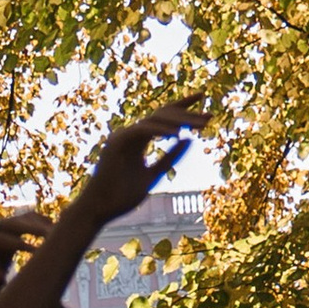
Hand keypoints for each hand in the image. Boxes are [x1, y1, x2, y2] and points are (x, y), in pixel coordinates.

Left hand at [0, 207, 51, 305]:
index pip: (1, 240)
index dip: (21, 245)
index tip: (38, 253)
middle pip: (13, 224)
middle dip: (34, 230)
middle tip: (54, 237)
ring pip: (24, 218)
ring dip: (42, 225)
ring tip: (61, 234)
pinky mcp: (10, 224)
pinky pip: (29, 218)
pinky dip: (44, 223)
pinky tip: (59, 230)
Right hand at [78, 94, 204, 233]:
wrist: (98, 210)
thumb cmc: (121, 197)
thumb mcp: (153, 175)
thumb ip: (170, 158)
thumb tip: (189, 140)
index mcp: (138, 141)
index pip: (162, 117)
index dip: (182, 106)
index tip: (202, 97)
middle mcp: (130, 134)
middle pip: (161, 115)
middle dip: (186, 113)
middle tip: (210, 117)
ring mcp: (122, 137)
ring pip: (154, 120)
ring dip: (179, 121)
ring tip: (201, 125)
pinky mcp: (116, 143)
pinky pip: (142, 131)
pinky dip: (160, 131)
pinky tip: (177, 134)